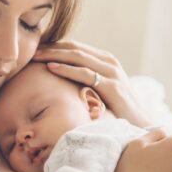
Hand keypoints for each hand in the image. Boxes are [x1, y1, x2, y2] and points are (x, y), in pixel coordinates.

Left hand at [32, 40, 150, 126]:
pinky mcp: (112, 86)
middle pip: (75, 48)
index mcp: (106, 60)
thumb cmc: (118, 111)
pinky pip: (85, 73)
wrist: (141, 125)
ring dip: (54, 54)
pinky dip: (66, 69)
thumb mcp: (102, 91)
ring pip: (78, 56)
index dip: (55, 46)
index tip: (35, 49)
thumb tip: (63, 81)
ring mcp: (112, 73)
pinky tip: (51, 67)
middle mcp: (110, 62)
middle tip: (31, 49)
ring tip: (36, 55)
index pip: (76, 47)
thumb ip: (87, 81)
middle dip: (51, 47)